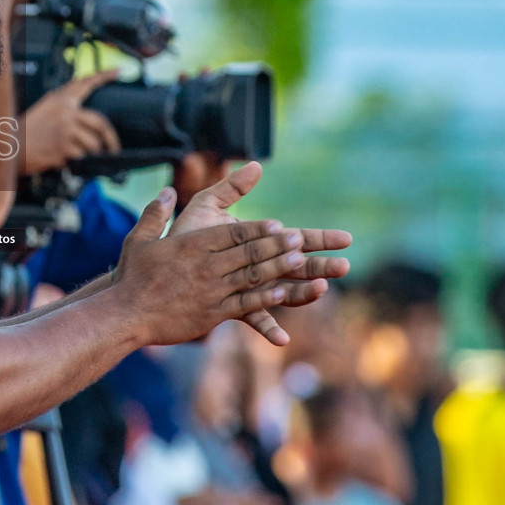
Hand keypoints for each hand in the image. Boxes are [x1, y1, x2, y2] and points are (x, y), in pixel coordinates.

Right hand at [18, 70, 122, 174]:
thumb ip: (65, 108)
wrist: (9, 147)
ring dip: (89, 154)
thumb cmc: (25, 132)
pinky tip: (64, 161)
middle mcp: (65, 111)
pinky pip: (82, 157)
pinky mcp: (64, 146)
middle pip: (101, 122)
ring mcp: (65, 128)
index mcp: (60, 99)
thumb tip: (88, 120)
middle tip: (114, 148)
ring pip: (93, 143)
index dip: (105, 75)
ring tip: (77, 156)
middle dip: (111, 139)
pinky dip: (76, 162)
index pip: (86, 83)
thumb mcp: (44, 110)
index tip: (119, 71)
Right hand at [108, 188, 316, 345]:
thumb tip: (168, 190)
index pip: (232, 232)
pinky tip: (282, 292)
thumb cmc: (132, 277)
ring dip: (277, 267)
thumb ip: (156, 212)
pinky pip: (244, 304)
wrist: (126, 314)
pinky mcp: (212, 313)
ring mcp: (211, 290)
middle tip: (300, 239)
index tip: (277, 224)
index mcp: (192, 245)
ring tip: (299, 261)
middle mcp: (206, 266)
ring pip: (251, 276)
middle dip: (276, 245)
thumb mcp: (139, 238)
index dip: (257, 228)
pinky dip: (265, 298)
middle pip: (248, 252)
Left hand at [170, 161, 351, 344]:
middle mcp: (258, 267)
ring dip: (303, 294)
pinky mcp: (232, 305)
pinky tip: (282, 340)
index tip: (346, 239)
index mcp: (257, 242)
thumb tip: (255, 164)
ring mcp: (248, 287)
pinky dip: (267, 328)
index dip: (321, 239)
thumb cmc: (184, 234)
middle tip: (344, 267)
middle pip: (297, 267)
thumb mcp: (206, 205)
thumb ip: (231, 187)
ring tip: (321, 290)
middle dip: (321, 266)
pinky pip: (252, 318)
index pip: (296, 239)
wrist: (159, 264)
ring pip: (283, 292)